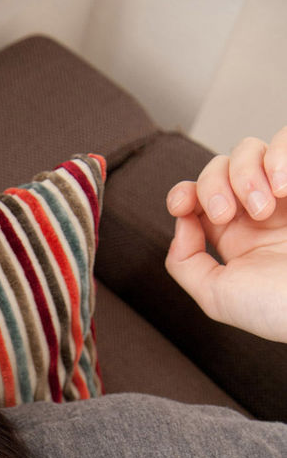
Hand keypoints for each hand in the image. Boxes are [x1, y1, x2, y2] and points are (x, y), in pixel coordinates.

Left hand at [165, 127, 286, 341]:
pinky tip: (284, 189)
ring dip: (245, 173)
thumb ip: (185, 263)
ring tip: (265, 208)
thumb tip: (181, 222)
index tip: (181, 205)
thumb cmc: (276, 308)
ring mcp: (286, 193)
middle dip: (213, 184)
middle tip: (227, 214)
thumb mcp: (217, 297)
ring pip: (250, 149)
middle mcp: (259, 211)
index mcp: (235, 238)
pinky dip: (279, 155)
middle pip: (219, 167)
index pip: (198, 198)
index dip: (183, 192)